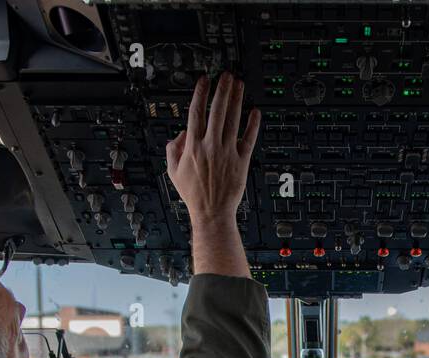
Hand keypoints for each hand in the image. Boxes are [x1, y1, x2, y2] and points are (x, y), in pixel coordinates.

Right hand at [166, 73, 260, 226]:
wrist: (211, 212)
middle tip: (226, 75)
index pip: (196, 112)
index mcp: (193, 146)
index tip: (204, 80)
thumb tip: (180, 133)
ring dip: (237, 100)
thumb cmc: (193, 195)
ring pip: (234, 120)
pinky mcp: (241, 161)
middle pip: (217, 111)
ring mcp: (228, 152)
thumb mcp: (173, 171)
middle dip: (222, 90)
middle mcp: (211, 146)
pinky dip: (253, 125)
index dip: (200, 93)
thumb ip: (173, 149)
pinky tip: (255, 112)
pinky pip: (249, 139)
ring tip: (239, 85)